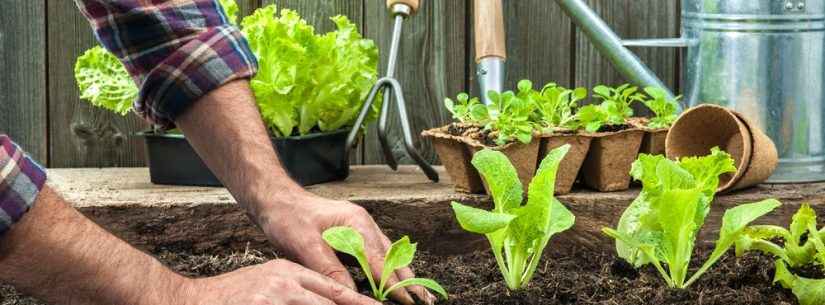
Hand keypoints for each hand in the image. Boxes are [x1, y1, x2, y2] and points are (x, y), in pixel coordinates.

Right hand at [182, 259, 382, 304]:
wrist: (190, 300)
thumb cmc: (232, 296)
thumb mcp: (269, 282)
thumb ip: (298, 290)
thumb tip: (331, 298)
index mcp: (290, 272)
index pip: (333, 289)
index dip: (358, 303)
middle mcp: (286, 283)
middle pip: (330, 301)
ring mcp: (274, 299)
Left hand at [255, 194, 434, 304]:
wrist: (276, 200)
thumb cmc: (289, 218)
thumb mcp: (305, 245)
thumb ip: (330, 269)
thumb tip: (351, 292)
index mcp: (356, 223)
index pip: (380, 260)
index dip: (394, 283)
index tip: (407, 300)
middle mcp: (364, 224)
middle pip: (392, 256)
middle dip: (408, 280)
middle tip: (424, 300)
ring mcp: (361, 228)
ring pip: (389, 255)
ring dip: (402, 275)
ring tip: (417, 294)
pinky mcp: (354, 235)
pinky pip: (377, 254)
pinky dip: (388, 269)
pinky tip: (395, 280)